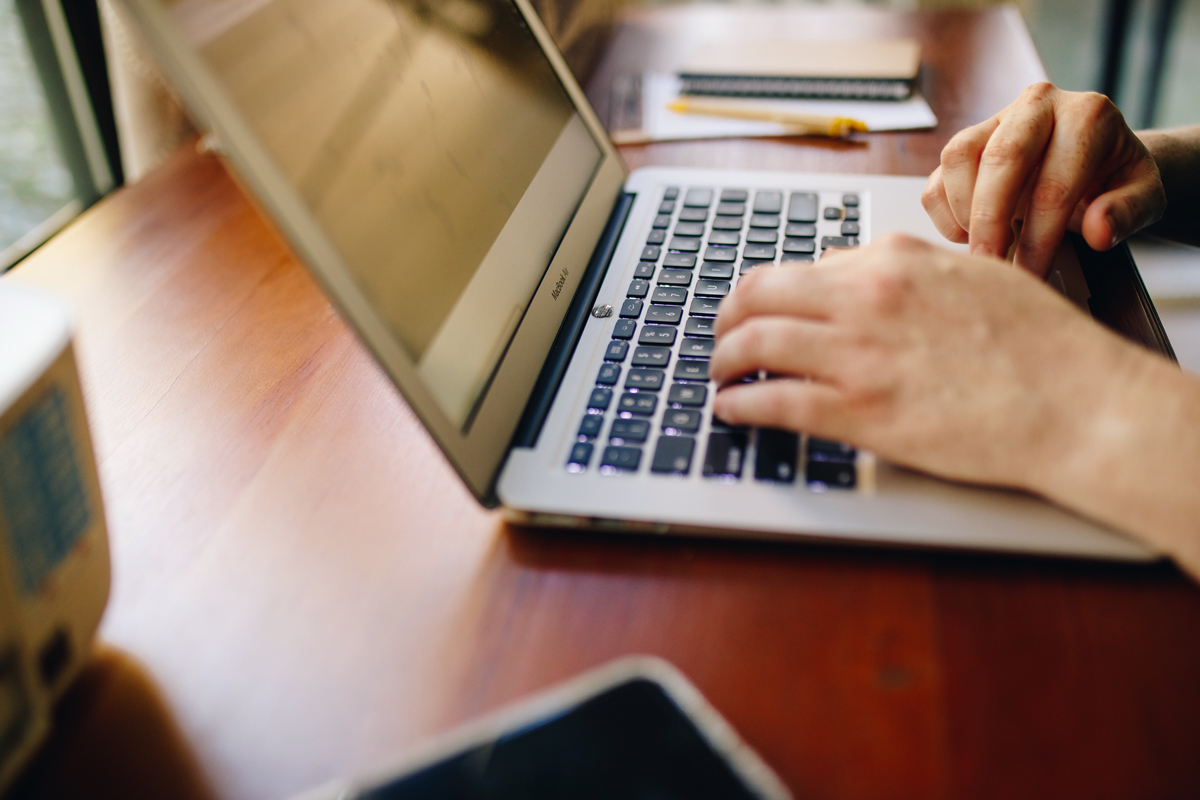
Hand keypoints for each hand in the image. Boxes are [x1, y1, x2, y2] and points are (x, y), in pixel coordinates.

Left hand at [710, 235, 1144, 489]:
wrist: (1077, 403)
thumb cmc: (1040, 345)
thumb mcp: (975, 276)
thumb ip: (910, 270)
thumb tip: (856, 270)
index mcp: (894, 260)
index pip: (804, 266)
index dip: (772, 292)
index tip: (761, 308)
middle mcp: (865, 298)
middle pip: (759, 295)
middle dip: (727, 316)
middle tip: (720, 334)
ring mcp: (858, 356)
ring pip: (753, 345)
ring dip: (721, 360)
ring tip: (717, 374)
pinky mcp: (859, 413)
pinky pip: (772, 403)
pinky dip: (739, 405)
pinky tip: (730, 410)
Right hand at [921, 82, 1165, 276]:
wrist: (1097, 159)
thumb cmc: (1115, 179)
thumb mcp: (1143, 197)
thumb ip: (1127, 213)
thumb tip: (1098, 231)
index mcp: (1087, 115)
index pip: (1054, 183)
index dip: (1039, 238)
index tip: (1031, 277)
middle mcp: (1038, 104)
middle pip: (1000, 159)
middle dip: (989, 222)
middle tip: (989, 266)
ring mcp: (996, 119)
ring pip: (958, 158)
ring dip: (962, 212)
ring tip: (983, 247)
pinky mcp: (968, 141)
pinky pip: (938, 176)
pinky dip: (945, 213)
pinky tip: (970, 235)